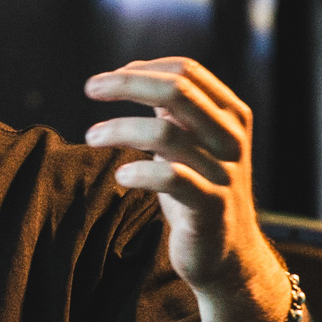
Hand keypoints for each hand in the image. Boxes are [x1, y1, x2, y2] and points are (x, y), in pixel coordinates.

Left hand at [83, 56, 281, 301]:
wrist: (228, 252)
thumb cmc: (198, 190)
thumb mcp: (189, 143)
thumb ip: (172, 111)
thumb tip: (132, 73)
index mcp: (229, 114)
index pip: (186, 71)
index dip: (143, 68)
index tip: (109, 79)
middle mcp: (231, 138)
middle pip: (177, 91)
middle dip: (127, 84)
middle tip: (90, 87)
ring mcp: (223, 172)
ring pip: (167, 134)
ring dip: (120, 129)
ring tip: (91, 137)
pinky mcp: (210, 206)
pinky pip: (171, 179)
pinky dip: (140, 172)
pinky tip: (121, 175)